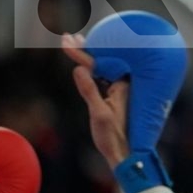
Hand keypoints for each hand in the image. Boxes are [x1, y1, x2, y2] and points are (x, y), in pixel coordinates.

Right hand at [62, 33, 130, 165]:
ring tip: (76, 43)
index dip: (81, 52)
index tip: (67, 41)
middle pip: (103, 61)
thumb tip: (79, 69)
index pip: (99, 64)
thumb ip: (90, 91)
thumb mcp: (99, 114)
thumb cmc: (114, 138)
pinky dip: (93, 69)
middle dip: (85, 48)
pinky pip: (103, 78)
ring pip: (103, 68)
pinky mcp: (114, 98)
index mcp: (123, 85)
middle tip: (69, 37)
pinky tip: (87, 65)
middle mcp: (123, 85)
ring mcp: (119, 91)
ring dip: (88, 57)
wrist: (126, 154)